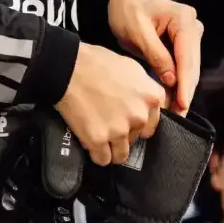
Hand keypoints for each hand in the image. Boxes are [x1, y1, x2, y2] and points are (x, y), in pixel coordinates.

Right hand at [56, 43, 165, 166]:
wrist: (69, 68)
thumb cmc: (98, 63)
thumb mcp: (132, 68)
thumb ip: (144, 89)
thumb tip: (145, 104)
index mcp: (151, 97)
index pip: (154, 122)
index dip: (142, 122)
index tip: (131, 120)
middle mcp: (140, 115)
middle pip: (137, 137)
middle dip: (125, 133)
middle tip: (110, 122)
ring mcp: (120, 130)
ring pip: (122, 154)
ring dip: (112, 148)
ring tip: (100, 135)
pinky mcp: (99, 140)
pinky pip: (103, 159)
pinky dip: (97, 154)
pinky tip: (91, 143)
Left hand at [107, 0, 202, 114]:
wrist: (123, 3)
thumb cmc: (127, 13)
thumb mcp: (138, 32)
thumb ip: (156, 55)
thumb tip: (171, 80)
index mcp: (183, 18)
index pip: (187, 55)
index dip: (185, 82)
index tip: (182, 104)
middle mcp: (193, 26)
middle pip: (192, 64)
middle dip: (185, 90)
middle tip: (179, 116)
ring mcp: (190, 35)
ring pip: (190, 69)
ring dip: (183, 90)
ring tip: (177, 113)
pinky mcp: (184, 45)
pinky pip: (183, 67)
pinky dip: (178, 83)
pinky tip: (173, 101)